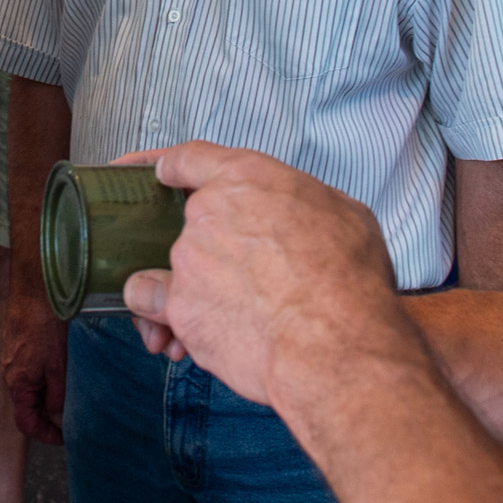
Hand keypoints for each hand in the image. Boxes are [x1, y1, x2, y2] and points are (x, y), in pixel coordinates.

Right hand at [2, 287, 69, 444]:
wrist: (34, 286)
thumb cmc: (42, 322)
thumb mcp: (57, 365)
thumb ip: (56, 394)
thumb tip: (57, 415)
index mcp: (17, 382)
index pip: (25, 422)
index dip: (44, 434)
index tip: (62, 437)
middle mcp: (10, 371)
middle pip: (27, 404)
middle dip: (47, 414)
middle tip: (70, 416)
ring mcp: (13, 356)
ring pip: (30, 385)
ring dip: (47, 393)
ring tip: (69, 392)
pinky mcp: (18, 342)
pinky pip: (30, 368)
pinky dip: (45, 376)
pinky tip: (60, 367)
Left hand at [120, 142, 403, 409]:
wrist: (335, 344)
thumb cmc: (349, 282)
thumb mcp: (345, 214)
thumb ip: (304, 202)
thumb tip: (303, 213)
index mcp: (246, 177)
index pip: (190, 158)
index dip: (173, 167)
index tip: (161, 174)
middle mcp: (208, 210)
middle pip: (190, 224)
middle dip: (213, 250)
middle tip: (246, 278)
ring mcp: (188, 258)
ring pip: (178, 269)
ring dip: (197, 289)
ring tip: (232, 318)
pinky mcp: (178, 306)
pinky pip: (153, 306)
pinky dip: (162, 320)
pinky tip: (179, 336)